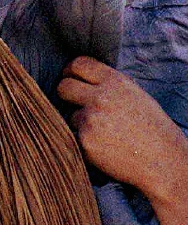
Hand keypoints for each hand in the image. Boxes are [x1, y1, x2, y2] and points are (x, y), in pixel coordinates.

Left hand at [57, 57, 187, 201]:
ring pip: (70, 115)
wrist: (162, 160)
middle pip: (64, 86)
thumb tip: (79, 79)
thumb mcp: (135, 96)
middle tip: (73, 102)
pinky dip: (84, 141)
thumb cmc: (151, 129)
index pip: (80, 64)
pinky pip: (73, 136)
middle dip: (65, 93)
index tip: (70, 77)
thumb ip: (109, 86)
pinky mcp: (84, 140)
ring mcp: (90, 119)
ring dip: (81, 123)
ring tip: (107, 133)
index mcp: (116, 83)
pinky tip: (104, 146)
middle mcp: (101, 98)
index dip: (71, 71)